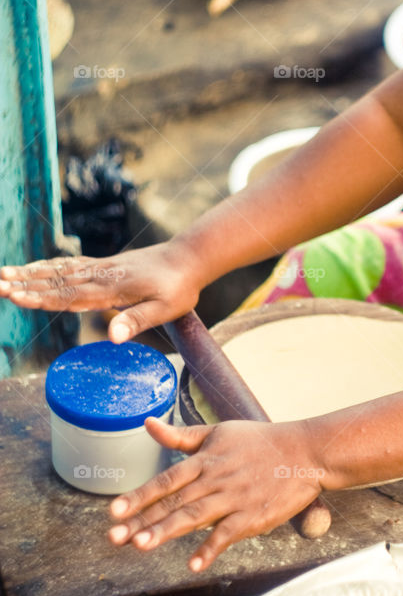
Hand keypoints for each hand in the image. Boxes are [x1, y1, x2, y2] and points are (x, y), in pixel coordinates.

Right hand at [0, 241, 203, 340]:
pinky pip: (71, 265)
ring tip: (4, 273)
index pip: (69, 295)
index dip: (41, 298)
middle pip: (57, 281)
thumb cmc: (180, 288)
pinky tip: (36, 267)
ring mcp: (102, 268)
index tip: (15, 296)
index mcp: (111, 288)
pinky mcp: (106, 265)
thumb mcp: (165, 309)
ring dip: (32, 273)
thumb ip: (137, 321)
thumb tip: (113, 337)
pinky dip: (50, 266)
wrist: (190, 258)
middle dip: (26, 284)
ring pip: (60, 271)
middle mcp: (101, 275)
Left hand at [108, 417, 325, 569]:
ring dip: (167, 531)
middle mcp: (215, 479)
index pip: (166, 480)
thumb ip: (181, 435)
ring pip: (195, 517)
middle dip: (142, 520)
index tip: (113, 511)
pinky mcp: (253, 515)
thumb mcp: (219, 432)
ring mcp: (234, 498)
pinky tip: (194, 564)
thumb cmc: (260, 441)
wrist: (305, 451)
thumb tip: (147, 424)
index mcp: (205, 460)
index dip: (139, 495)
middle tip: (115, 537)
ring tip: (141, 546)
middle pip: (174, 502)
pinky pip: (228, 533)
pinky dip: (211, 548)